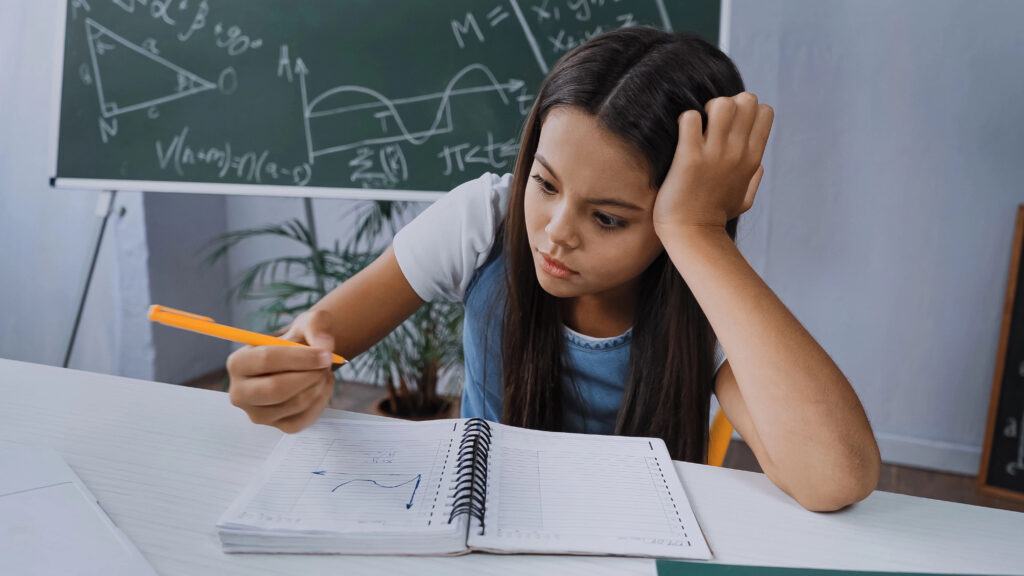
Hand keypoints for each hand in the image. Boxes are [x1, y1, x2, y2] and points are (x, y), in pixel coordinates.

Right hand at [225, 309, 337, 432]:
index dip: (300, 358)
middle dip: (309, 375)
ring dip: (318, 385)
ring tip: (323, 370)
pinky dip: (321, 400)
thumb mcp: (307, 323)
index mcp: (238, 363)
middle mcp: (241, 392)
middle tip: (327, 364)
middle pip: (275, 389)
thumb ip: (317, 326)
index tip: (326, 354)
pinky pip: (305, 418)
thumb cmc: (300, 340)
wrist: (306, 360)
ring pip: (295, 404)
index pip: (266, 361)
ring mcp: (258, 414)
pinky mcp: (279, 426)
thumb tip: (325, 346)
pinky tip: (321, 385)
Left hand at [653, 92, 772, 235]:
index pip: (765, 111)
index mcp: (753, 159)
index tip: (729, 124)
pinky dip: (684, 121)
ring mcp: (715, 154)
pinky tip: (681, 136)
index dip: (746, 109)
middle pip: (746, 100)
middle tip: (710, 122)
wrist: (692, 234)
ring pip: (722, 104)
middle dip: (728, 102)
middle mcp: (738, 152)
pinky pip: (690, 119)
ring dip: (707, 108)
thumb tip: (759, 166)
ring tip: (696, 126)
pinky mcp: (689, 158)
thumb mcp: (744, 199)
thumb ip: (754, 179)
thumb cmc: (715, 217)